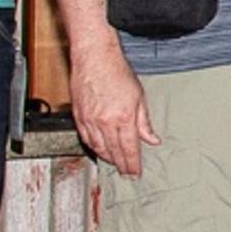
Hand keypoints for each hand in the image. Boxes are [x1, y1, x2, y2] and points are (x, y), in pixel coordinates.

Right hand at [72, 45, 158, 176]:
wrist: (94, 58)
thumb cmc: (117, 72)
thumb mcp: (139, 97)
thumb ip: (144, 122)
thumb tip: (152, 140)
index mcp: (123, 118)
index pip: (129, 149)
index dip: (132, 164)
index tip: (135, 173)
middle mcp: (104, 122)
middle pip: (113, 152)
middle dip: (121, 165)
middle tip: (126, 173)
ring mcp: (89, 120)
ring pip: (98, 147)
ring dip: (107, 158)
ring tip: (115, 163)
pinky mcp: (78, 115)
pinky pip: (86, 138)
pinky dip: (93, 147)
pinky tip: (99, 149)